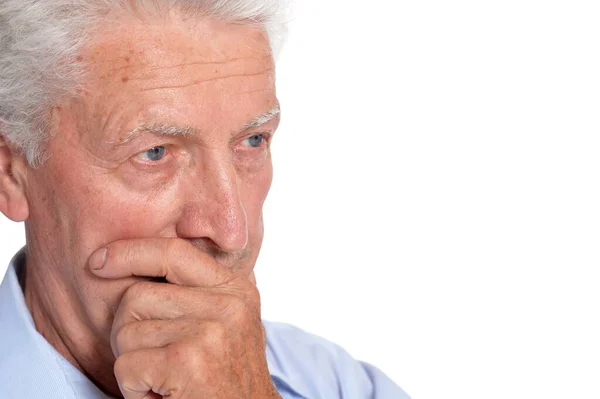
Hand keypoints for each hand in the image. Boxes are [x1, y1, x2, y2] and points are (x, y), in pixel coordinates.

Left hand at [89, 238, 280, 398]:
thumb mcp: (227, 325)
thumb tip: (140, 261)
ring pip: (127, 331)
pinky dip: (133, 388)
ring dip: (133, 363)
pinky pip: (126, 364)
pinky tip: (161, 396)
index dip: (130, 252)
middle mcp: (229, 305)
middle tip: (153, 360)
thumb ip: (199, 292)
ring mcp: (210, 332)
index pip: (174, 252)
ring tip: (164, 379)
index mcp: (237, 290)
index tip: (100, 261)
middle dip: (129, 330)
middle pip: (137, 295)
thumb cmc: (226, 380)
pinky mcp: (188, 361)